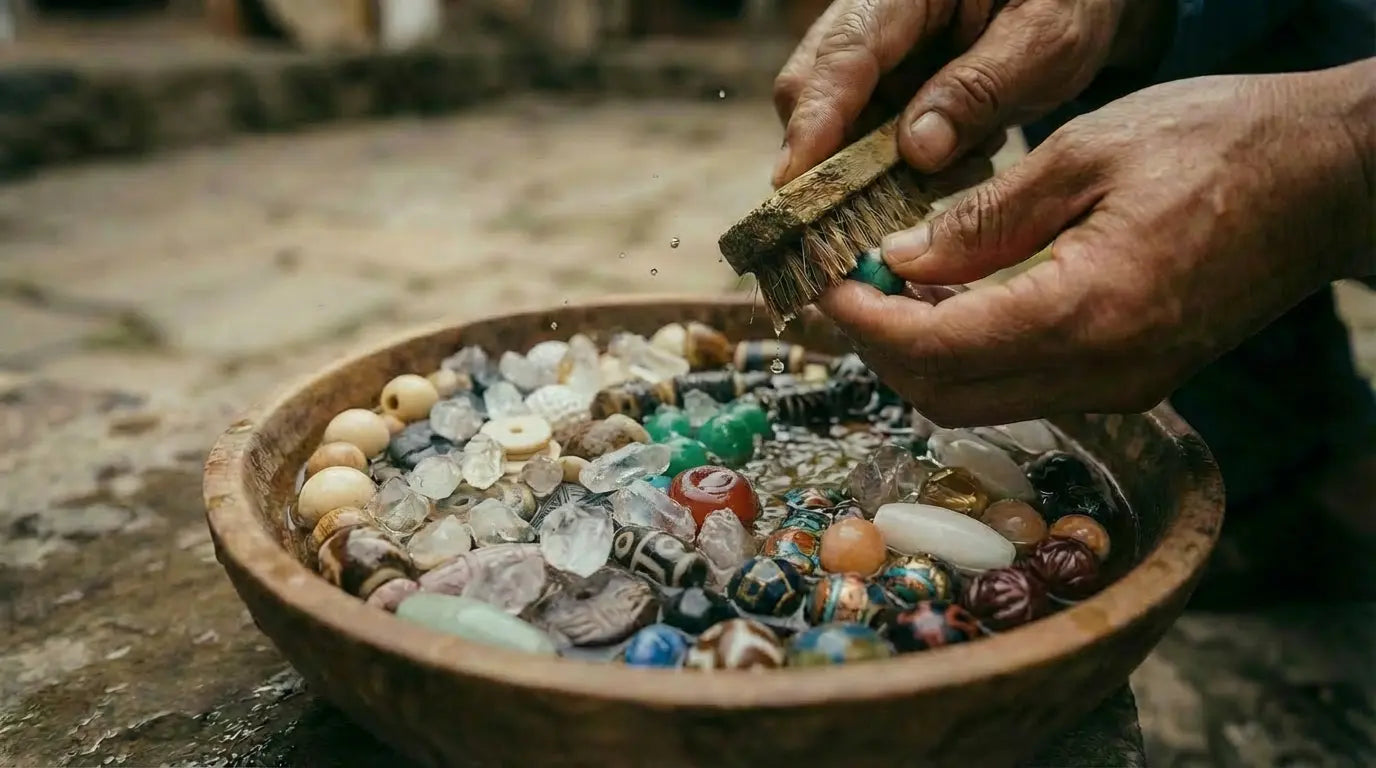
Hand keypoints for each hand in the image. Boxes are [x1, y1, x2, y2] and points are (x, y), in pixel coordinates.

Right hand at [772, 0, 1172, 186]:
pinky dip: (902, 163)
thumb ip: (978, 91)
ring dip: (877, 167)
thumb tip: (914, 151)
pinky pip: (868, 134)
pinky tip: (963, 158)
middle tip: (867, 217)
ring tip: (964, 163)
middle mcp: (872, 16)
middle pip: (812, 90)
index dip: (814, 125)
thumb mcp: (1045, 41)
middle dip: (831, 159)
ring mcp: (875, 52)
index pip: (841, 57)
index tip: (796, 188)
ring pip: (837, 121)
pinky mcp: (887, 82)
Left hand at [816, 62, 1375, 425]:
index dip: (864, 324)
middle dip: (880, 347)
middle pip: (946, 396)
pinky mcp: (1134, 382)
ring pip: (982, 402)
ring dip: (922, 356)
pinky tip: (955, 300)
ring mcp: (1122, 388)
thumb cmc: (1221, 144)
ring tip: (890, 287)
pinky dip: (973, 356)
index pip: (933, 352)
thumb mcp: (1087, 152)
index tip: (824, 284)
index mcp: (1085, 314)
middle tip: (847, 286)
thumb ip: (986, 220)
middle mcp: (1101, 375)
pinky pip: (1026, 388)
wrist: (1332, 181)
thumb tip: (900, 261)